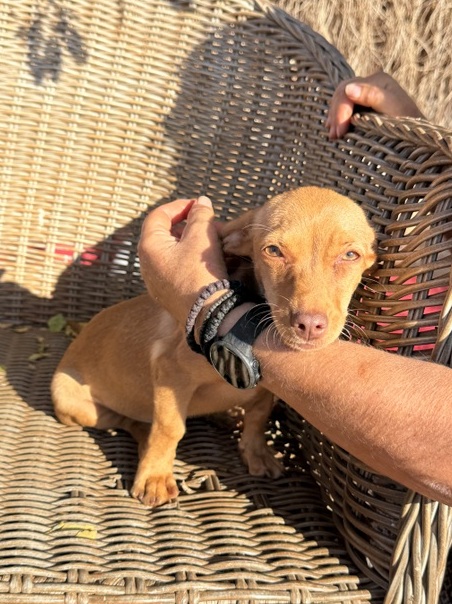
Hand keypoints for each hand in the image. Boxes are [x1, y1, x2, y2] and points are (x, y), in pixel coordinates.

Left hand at [138, 196, 227, 324]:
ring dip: (192, 242)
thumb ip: (200, 215)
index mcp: (149, 247)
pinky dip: (190, 259)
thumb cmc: (201, 273)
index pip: (158, 216)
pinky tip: (208, 261)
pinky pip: (176, 268)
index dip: (179, 206)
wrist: (208, 315)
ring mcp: (155, 281)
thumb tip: (201, 202)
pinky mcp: (166, 293)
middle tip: (211, 224)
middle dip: (190, 226)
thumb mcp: (202, 237)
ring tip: (214, 242)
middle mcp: (146, 264)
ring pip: (172, 252)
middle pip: (165, 234)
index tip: (198, 205)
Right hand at [326, 71, 423, 138]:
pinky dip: (337, 120)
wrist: (419, 139)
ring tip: (333, 137)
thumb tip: (349, 88)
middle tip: (334, 137)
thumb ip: (372, 96)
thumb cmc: (409, 126)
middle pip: (342, 94)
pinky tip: (335, 132)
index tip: (339, 133)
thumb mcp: (393, 110)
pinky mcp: (363, 107)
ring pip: (340, 101)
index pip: (348, 90)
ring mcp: (365, 95)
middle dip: (336, 115)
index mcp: (378, 81)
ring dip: (334, 119)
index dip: (340, 111)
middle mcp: (371, 84)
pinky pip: (343, 109)